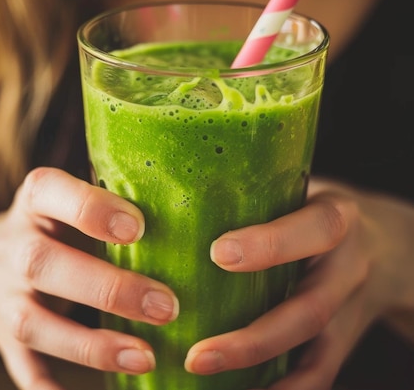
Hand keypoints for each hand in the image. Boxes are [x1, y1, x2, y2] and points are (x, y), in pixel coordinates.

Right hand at [0, 167, 178, 389]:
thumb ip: (113, 202)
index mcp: (34, 203)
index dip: (89, 210)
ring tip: (145, 358)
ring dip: (89, 345)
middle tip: (166, 307)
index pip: (48, 191)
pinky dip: (47, 389)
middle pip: (42, 263)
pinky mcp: (5, 339)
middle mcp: (12, 248)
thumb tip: (190, 208)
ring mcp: (4, 297)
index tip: (137, 229)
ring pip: (32, 323)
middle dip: (105, 288)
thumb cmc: (58, 228)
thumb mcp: (73, 201)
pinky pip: (23, 367)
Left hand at [185, 177, 413, 389]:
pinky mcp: (344, 340)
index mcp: (337, 218)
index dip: (272, 245)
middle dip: (253, 339)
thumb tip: (171, 194)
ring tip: (203, 373)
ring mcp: (349, 309)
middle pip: (309, 310)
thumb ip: (251, 192)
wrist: (389, 249)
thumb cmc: (314, 212)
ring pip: (312, 350)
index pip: (315, 229)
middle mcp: (348, 268)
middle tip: (197, 354)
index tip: (219, 254)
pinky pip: (319, 374)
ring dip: (258, 369)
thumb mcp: (297, 189)